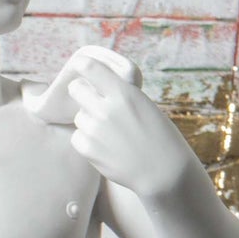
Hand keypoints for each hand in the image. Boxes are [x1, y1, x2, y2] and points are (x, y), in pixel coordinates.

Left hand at [68, 66, 197, 199]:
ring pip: (79, 117)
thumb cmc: (159, 136)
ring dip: (88, 121)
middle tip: (91, 102)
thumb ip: (120, 95)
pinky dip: (87, 141)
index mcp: (124, 92)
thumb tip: (96, 86)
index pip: (90, 68)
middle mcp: (106, 109)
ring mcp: (95, 130)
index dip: (83, 67)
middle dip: (81, 93)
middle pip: (75, 90)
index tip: (81, 68)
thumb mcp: (144, 105)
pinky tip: (104, 146)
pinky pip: (77, 137)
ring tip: (109, 132)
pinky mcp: (89, 150)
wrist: (163, 171)